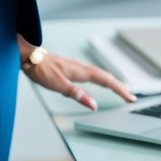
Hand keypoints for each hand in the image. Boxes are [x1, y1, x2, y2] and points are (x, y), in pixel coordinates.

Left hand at [19, 37, 135, 109]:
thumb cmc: (41, 69)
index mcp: (81, 72)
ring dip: (113, 82)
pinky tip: (100, 81)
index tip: (130, 98)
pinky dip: (102, 78)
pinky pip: (93, 73)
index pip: (107, 81)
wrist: (29, 56)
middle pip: (107, 77)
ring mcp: (77, 67)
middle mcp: (82, 68)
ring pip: (101, 74)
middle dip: (120, 87)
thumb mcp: (58, 85)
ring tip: (121, 90)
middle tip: (131, 97)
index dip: (120, 90)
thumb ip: (77, 95)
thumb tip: (93, 105)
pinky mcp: (72, 68)